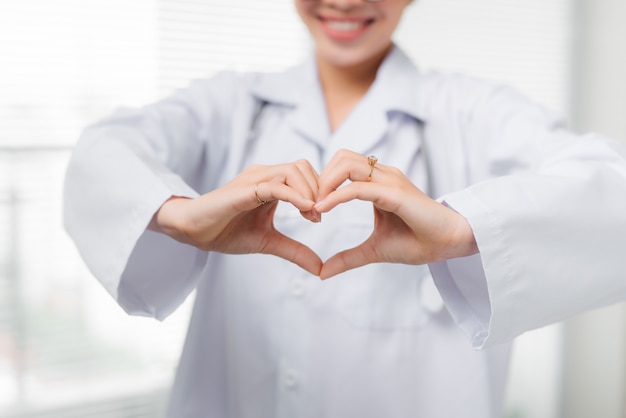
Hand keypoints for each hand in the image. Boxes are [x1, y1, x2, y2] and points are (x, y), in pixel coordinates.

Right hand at [149, 160, 323, 274]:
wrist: (194, 233)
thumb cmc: (226, 232)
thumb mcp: (268, 242)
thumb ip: (295, 251)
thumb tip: (320, 268)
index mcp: (271, 183)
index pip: (305, 174)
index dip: (318, 192)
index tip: (319, 217)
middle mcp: (264, 175)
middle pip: (303, 166)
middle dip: (318, 188)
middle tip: (318, 215)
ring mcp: (254, 178)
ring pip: (293, 171)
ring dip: (309, 190)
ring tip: (312, 215)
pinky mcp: (245, 188)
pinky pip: (276, 186)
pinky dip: (294, 195)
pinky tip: (305, 209)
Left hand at [315, 149, 477, 279]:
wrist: (449, 244)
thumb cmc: (418, 242)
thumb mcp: (374, 250)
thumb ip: (348, 257)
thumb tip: (322, 272)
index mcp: (378, 183)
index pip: (342, 167)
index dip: (322, 184)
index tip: (310, 210)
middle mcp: (383, 175)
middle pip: (340, 157)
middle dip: (319, 179)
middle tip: (309, 206)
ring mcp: (390, 181)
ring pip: (347, 164)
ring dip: (325, 183)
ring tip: (315, 208)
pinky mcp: (395, 193)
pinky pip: (359, 187)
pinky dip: (336, 196)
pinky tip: (323, 210)